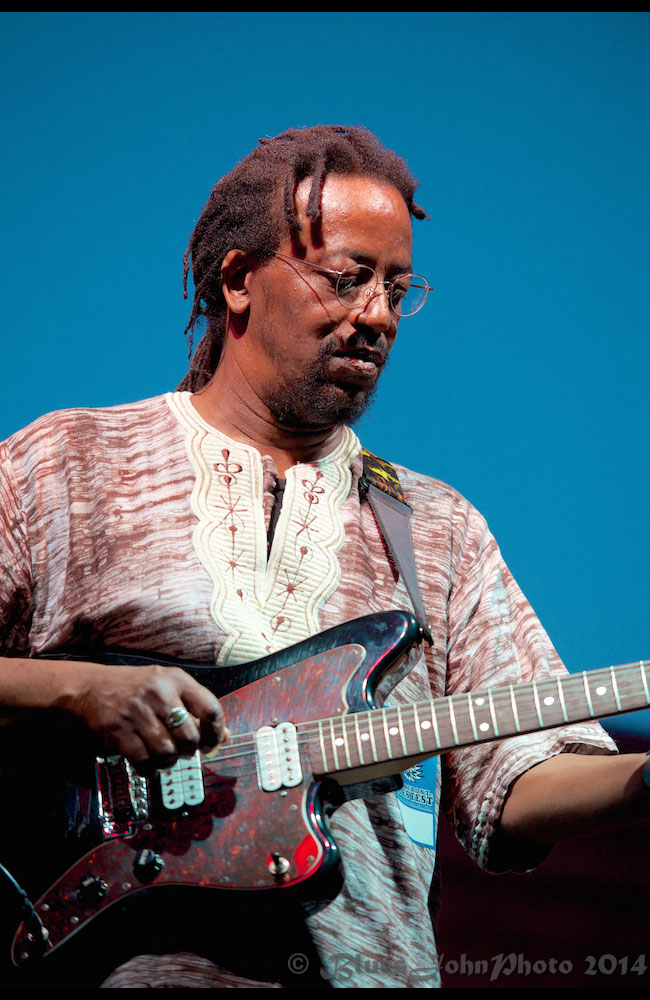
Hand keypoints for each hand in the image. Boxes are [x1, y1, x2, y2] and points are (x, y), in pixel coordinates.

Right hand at [59, 661, 227, 772]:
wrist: (89, 689)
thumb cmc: (136, 690)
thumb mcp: (168, 687)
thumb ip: (196, 708)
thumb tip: (225, 737)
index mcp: (176, 679)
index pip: (210, 708)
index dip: (216, 732)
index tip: (212, 744)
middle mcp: (158, 693)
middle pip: (190, 736)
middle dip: (190, 750)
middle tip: (182, 750)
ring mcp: (137, 713)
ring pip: (168, 752)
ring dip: (169, 761)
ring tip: (164, 756)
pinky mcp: (118, 733)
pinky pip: (144, 762)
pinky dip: (149, 769)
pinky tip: (147, 763)